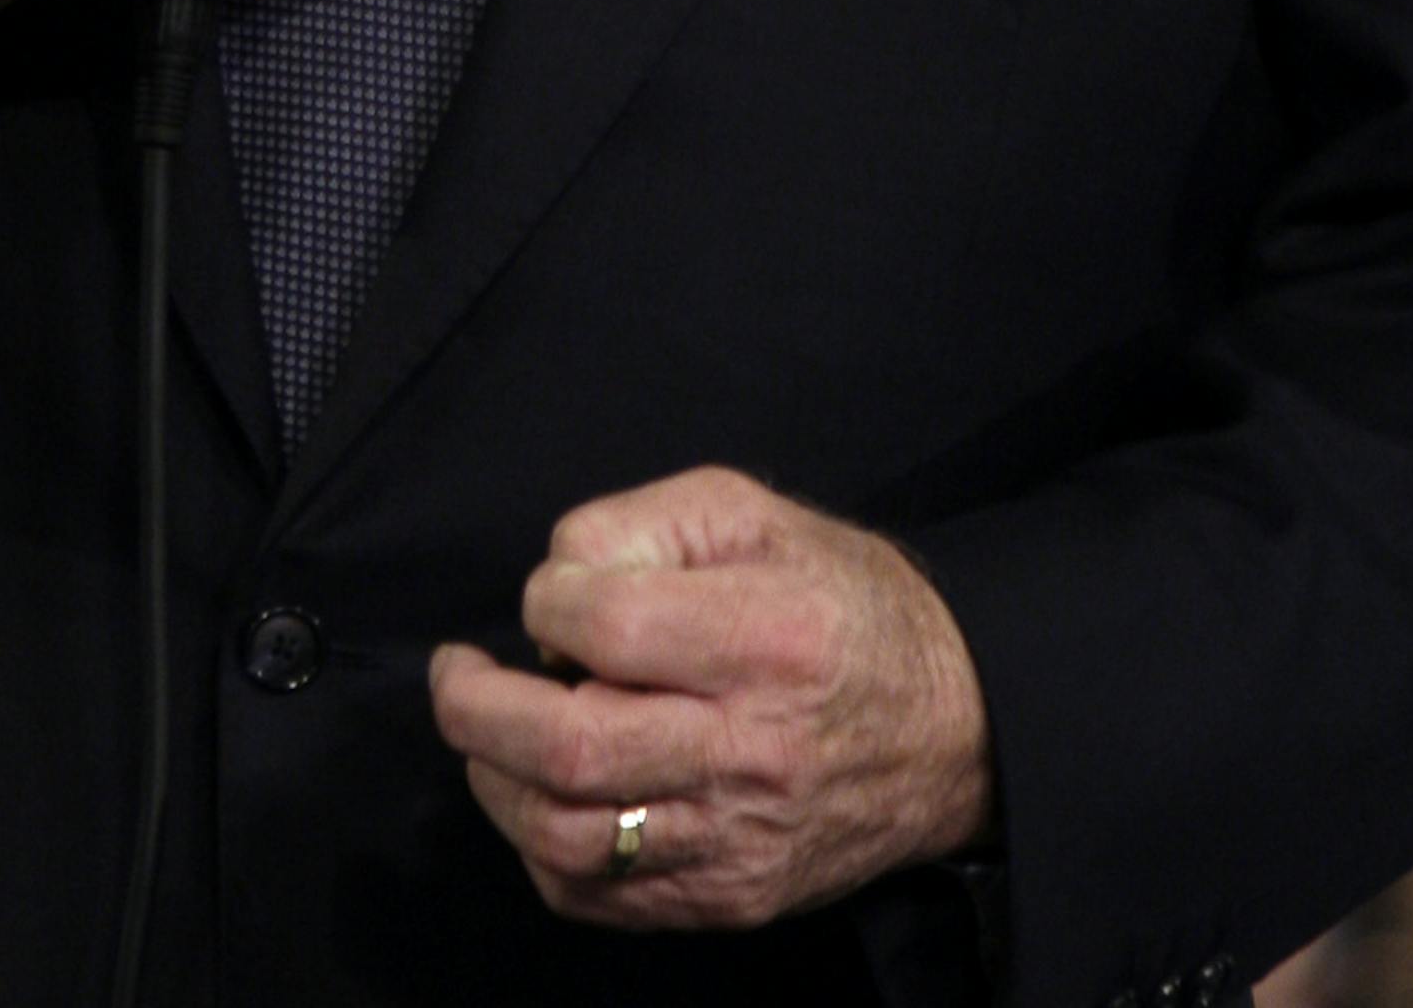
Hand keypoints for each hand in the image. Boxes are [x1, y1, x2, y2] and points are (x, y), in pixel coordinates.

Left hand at [429, 465, 993, 932]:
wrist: (955, 728)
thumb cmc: (842, 603)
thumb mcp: (754, 514)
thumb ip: (643, 522)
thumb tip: (558, 576)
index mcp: (766, 638)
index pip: (609, 630)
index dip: (547, 603)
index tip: (551, 594)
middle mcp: (753, 750)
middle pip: (572, 749)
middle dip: (476, 709)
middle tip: (457, 673)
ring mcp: (740, 840)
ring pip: (570, 838)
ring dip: (495, 782)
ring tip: (488, 732)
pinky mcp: (732, 898)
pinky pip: (600, 897)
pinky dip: (541, 848)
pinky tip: (540, 793)